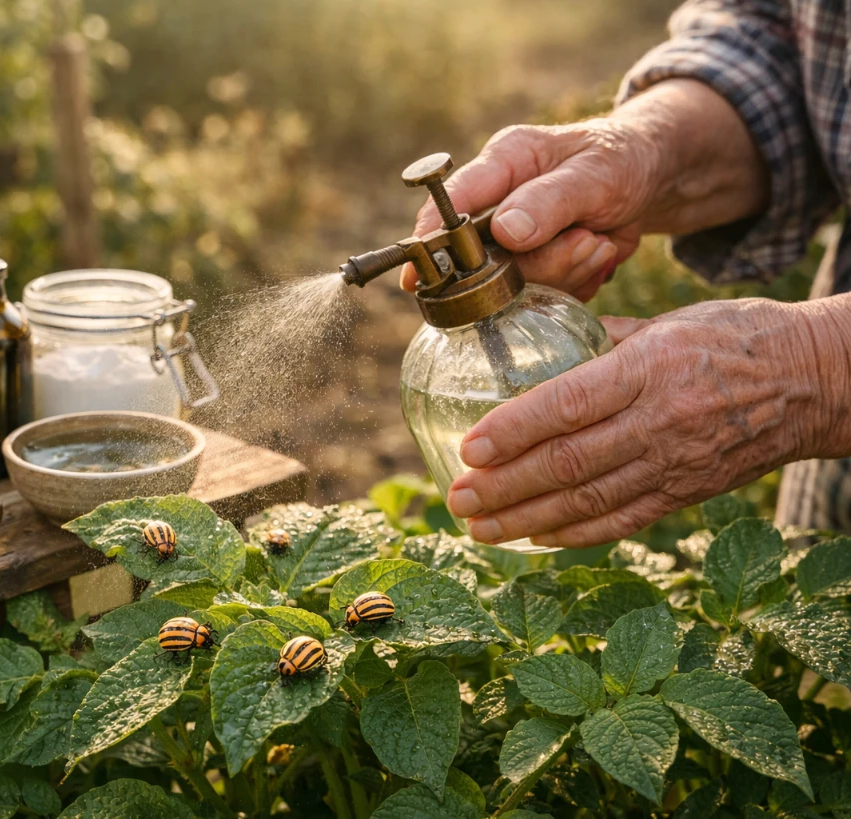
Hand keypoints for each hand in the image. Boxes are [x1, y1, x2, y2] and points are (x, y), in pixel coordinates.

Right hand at [400, 80, 768, 300]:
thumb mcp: (600, 172)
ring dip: (566, 272)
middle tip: (589, 241)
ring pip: (515, 283)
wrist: (659, 174)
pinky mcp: (535, 265)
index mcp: (504, 164)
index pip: (450, 203)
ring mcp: (516, 238)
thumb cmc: (628, 157)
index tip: (417, 279)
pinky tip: (598, 255)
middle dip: (541, 262)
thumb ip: (552, 200)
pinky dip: (575, 285)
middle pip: (485, 258)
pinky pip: (540, 295)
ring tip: (601, 241)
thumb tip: (503, 231)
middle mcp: (499, 202)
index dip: (429, 242)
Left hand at [443, 298, 832, 547]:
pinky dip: (572, 534)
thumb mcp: (667, 321)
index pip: (568, 405)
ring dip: (525, 519)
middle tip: (456, 497)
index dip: (513, 430)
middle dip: (504, 486)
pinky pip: (621, 521)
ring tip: (478, 528)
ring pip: (588, 502)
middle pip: (568, 463)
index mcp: (651, 368)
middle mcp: (661, 422)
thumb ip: (599, 338)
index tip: (468, 447)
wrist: (816, 381)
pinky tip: (532, 537)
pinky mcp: (686, 493)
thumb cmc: (734, 338)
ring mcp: (675, 465)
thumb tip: (535, 341)